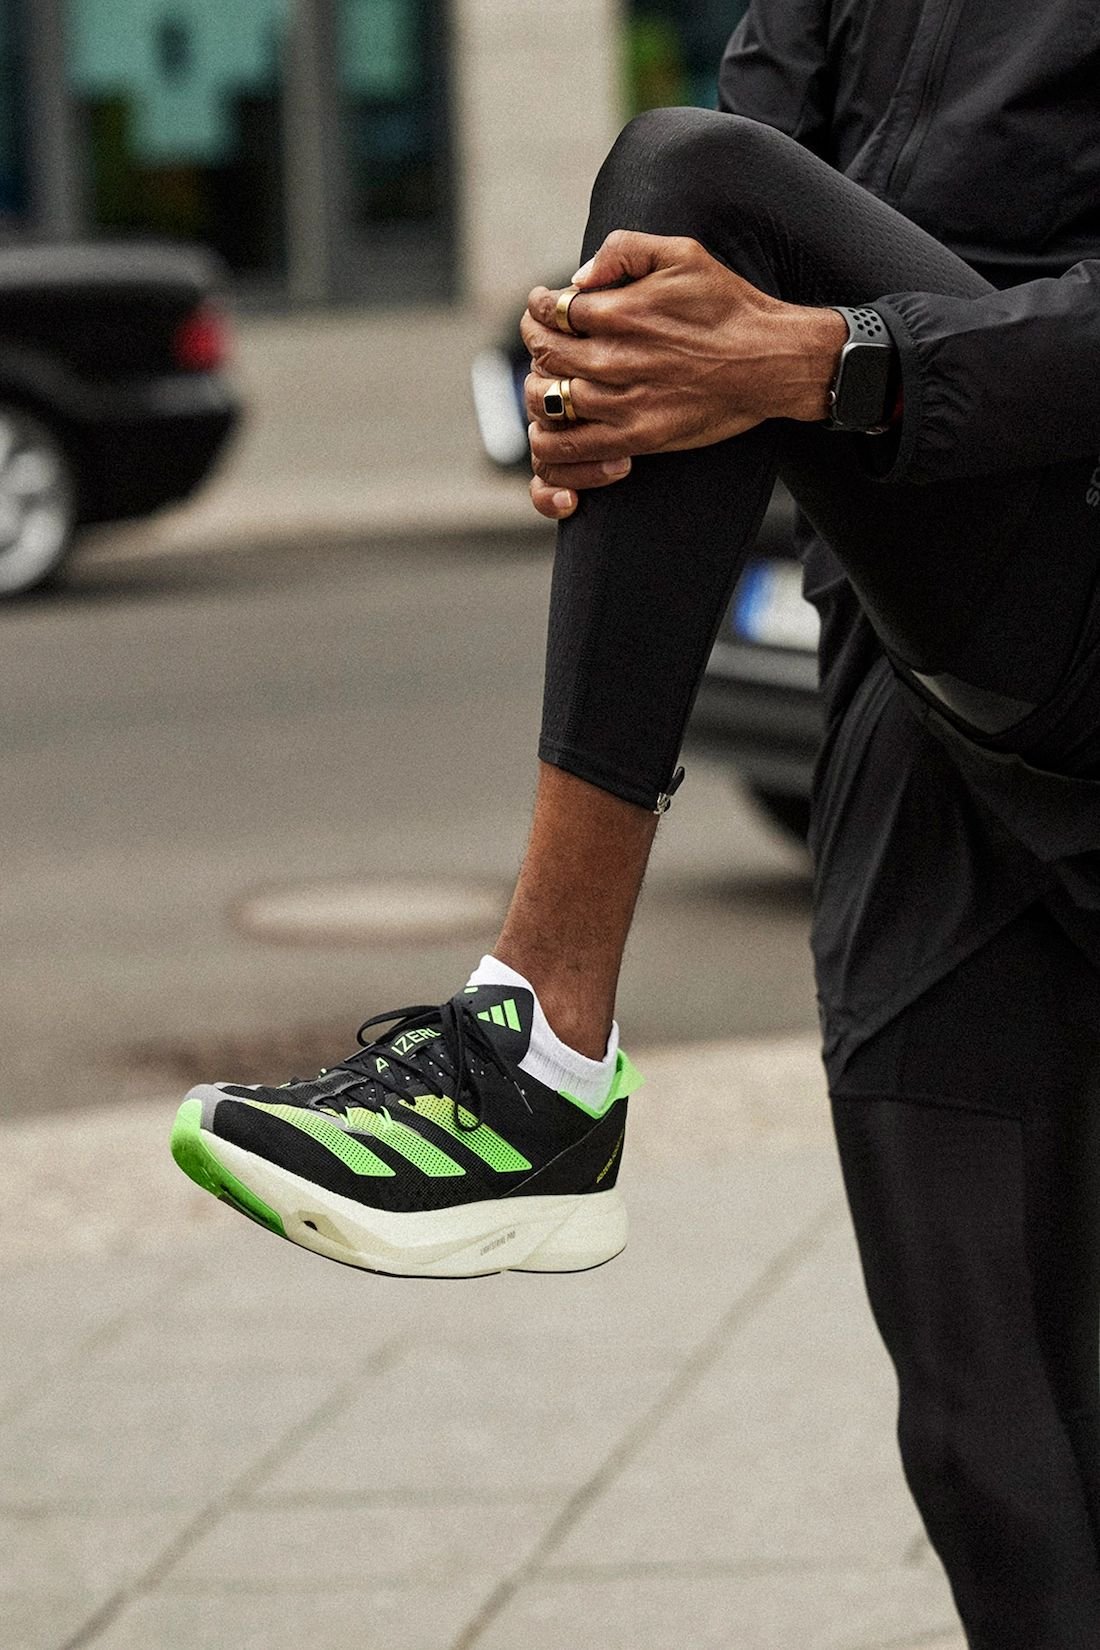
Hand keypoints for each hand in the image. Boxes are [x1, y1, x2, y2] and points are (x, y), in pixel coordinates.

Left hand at [521, 230, 845, 519]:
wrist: (770, 361)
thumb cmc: (728, 305)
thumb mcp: (681, 253)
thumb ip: (623, 250)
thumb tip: (578, 277)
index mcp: (620, 311)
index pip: (552, 310)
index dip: (540, 307)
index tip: (544, 306)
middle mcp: (615, 358)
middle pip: (544, 353)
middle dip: (535, 342)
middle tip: (541, 338)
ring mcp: (623, 402)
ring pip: (547, 400)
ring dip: (538, 387)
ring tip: (546, 377)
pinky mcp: (636, 437)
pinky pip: (571, 446)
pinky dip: (551, 438)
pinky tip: (553, 425)